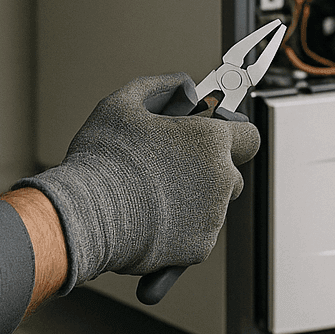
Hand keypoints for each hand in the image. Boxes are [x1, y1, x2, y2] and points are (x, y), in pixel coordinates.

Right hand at [15, 73, 260, 291]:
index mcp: (210, 141)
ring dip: (193, 199)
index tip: (213, 137)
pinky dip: (181, 229)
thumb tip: (181, 85)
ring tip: (152, 195)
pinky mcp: (198, 248)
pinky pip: (198, 234)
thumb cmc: (103, 160)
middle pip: (230, 173)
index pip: (248, 136)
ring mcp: (212, 217)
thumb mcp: (123, 103)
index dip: (231, 135)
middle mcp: (220, 179)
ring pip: (213, 206)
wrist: (86, 216)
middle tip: (171, 167)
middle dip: (208, 170)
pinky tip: (151, 218)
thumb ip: (160, 86)